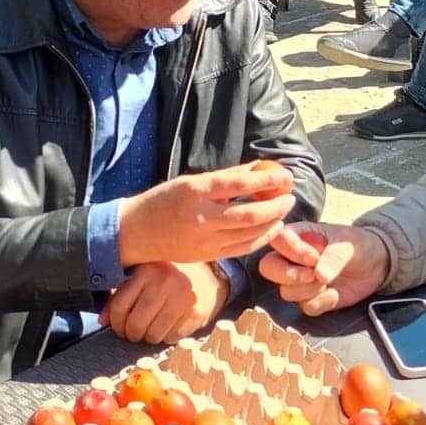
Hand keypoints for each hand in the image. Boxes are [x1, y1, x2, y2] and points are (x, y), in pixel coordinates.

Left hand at [101, 261, 228, 344]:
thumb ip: (120, 296)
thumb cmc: (168, 278)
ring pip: (153, 335)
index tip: (119, 327)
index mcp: (147, 271)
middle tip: (134, 333)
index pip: (120, 307)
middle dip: (132, 334)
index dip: (116, 324)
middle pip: (136, 324)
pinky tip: (169, 325)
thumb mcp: (142, 278)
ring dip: (149, 337)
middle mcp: (165, 282)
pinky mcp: (196, 312)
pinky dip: (167, 337)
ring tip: (151, 329)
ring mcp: (182, 298)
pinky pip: (172, 337)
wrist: (208, 275)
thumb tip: (103, 320)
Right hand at [118, 164, 295, 267]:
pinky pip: (242, 248)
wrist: (135, 233)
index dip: (267, 179)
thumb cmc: (163, 201)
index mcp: (196, 191)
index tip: (286, 175)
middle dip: (276, 205)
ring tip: (284, 210)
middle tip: (290, 196)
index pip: (240, 184)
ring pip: (249, 234)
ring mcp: (205, 240)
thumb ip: (224, 177)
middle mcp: (201, 217)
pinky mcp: (207, 255)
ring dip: (273, 222)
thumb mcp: (190, 182)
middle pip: (250, 214)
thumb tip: (257, 169)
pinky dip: (261, 238)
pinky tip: (271, 228)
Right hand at [259, 222, 389, 314]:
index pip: (277, 240)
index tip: (313, 257)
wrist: (376, 265)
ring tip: (328, 281)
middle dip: (289, 275)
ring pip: (285, 292)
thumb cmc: (357, 245)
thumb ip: (333, 256)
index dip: (290, 251)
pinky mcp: (311, 299)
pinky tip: (335, 293)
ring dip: (308, 290)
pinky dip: (322, 303)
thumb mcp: (348, 244)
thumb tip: (319, 276)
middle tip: (313, 275)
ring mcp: (299, 280)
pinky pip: (305, 307)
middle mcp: (292, 258)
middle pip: (268, 268)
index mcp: (298, 236)